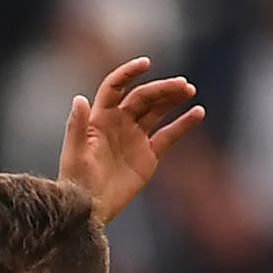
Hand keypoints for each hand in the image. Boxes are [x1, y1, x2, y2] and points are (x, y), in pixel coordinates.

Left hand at [58, 57, 204, 222]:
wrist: (89, 209)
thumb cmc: (76, 181)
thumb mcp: (74, 154)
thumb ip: (76, 126)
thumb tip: (80, 98)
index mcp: (100, 118)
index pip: (115, 87)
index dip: (129, 73)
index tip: (146, 63)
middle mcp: (119, 123)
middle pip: (142, 97)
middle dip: (161, 88)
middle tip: (182, 85)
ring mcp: (135, 138)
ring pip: (157, 111)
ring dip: (173, 99)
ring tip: (189, 90)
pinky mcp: (148, 155)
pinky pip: (169, 135)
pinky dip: (183, 124)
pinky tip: (198, 113)